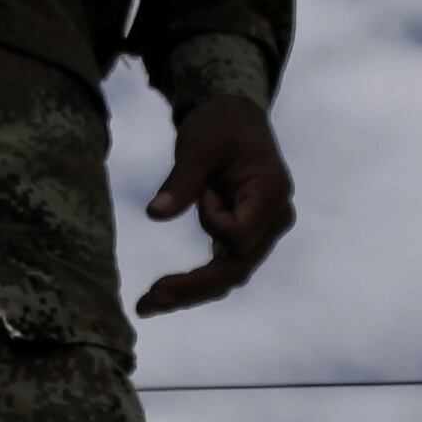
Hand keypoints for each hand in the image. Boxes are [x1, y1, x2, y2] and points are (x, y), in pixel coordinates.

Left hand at [137, 94, 294, 315]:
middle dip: (192, 287)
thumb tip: (156, 214)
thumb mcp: (199, 144)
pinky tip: (163, 294)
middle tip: (147, 302)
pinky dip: (195, 281)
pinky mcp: (246, 236)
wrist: (234, 116)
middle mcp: (275, 220)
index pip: (239, 234)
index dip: (213, 220)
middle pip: (237, 268)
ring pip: (229, 275)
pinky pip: (223, 267)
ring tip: (147, 304)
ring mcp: (263, 231)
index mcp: (272, 193)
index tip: (205, 190)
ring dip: (190, 291)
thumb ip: (181, 180)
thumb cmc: (220, 124)